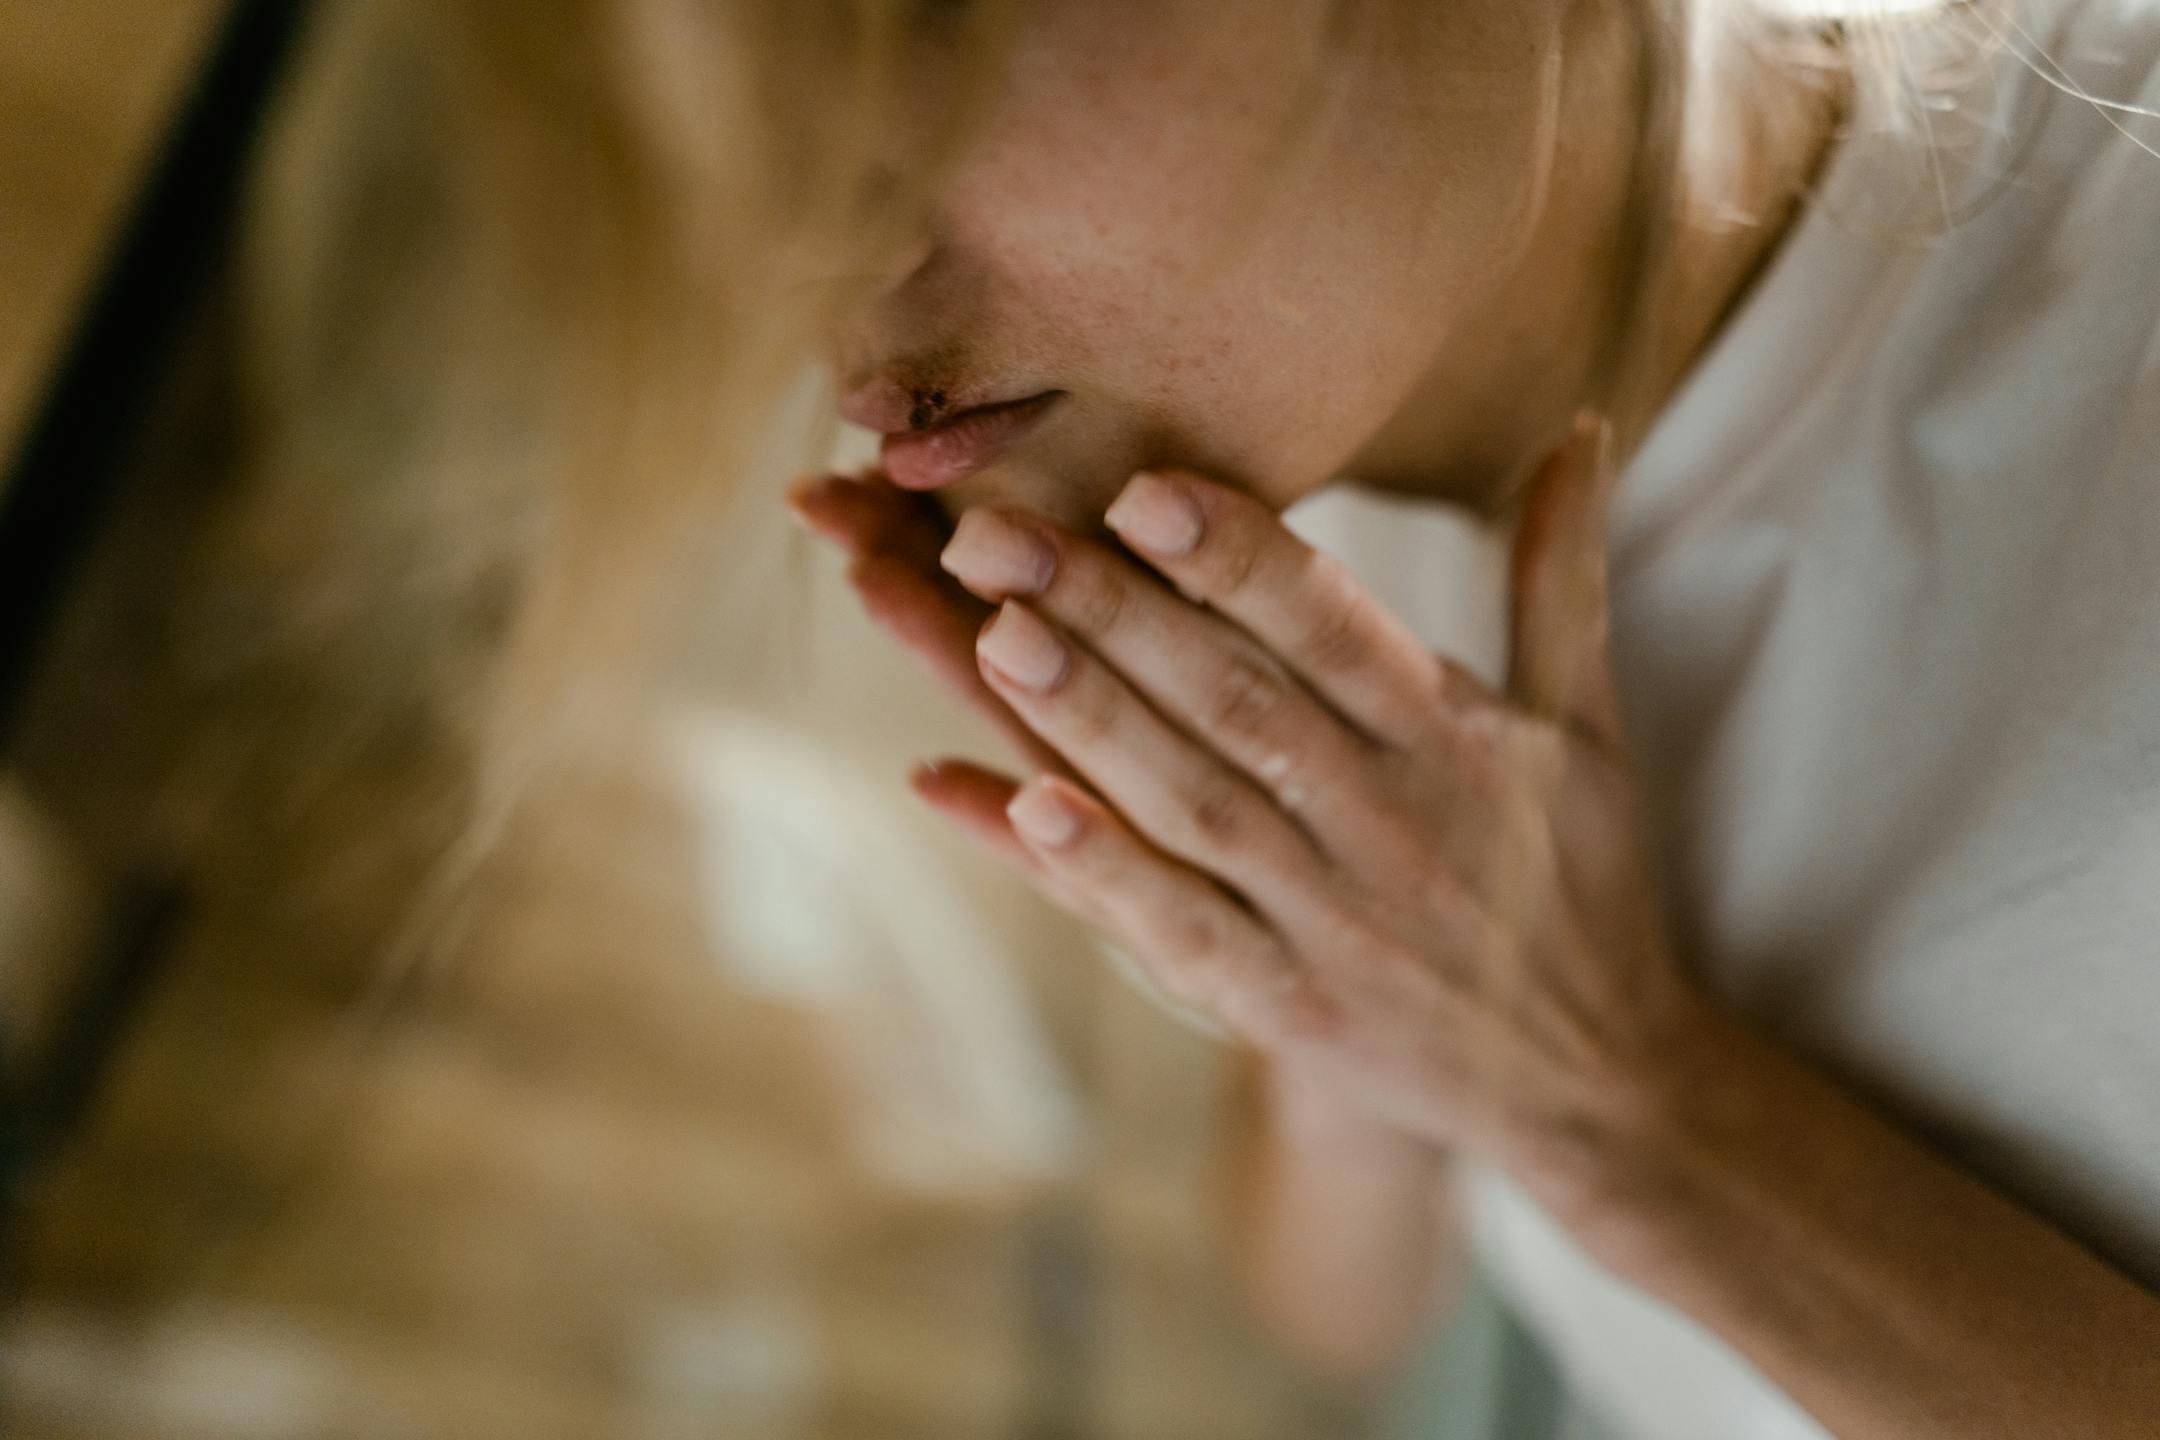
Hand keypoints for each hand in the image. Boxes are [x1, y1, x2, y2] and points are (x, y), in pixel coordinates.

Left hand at [790, 420, 1714, 1184]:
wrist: (1594, 1084)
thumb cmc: (1579, 879)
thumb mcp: (1589, 724)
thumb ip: (1563, 574)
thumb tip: (1580, 425)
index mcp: (1453, 736)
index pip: (1334, 628)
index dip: (1240, 559)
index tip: (1142, 489)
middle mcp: (1388, 820)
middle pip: (1236, 702)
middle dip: (1112, 613)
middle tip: (993, 533)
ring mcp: (1331, 921)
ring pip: (1195, 807)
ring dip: (1089, 723)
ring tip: (991, 634)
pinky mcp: (1287, 1006)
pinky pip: (1180, 935)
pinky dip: (1099, 877)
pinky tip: (1013, 811)